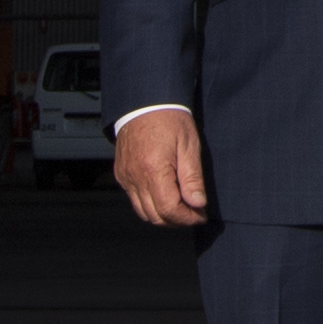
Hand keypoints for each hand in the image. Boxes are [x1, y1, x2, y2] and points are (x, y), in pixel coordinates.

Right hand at [112, 108, 209, 224]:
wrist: (145, 102)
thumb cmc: (169, 119)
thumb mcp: (189, 146)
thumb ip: (192, 179)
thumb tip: (198, 204)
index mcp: (153, 170)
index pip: (169, 210)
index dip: (187, 218)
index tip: (200, 215)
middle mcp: (135, 177)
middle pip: (155, 216)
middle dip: (177, 220)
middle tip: (194, 212)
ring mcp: (126, 177)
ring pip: (143, 212)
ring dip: (163, 215)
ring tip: (181, 207)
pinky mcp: (121, 174)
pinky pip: (134, 199)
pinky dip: (150, 204)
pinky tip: (165, 195)